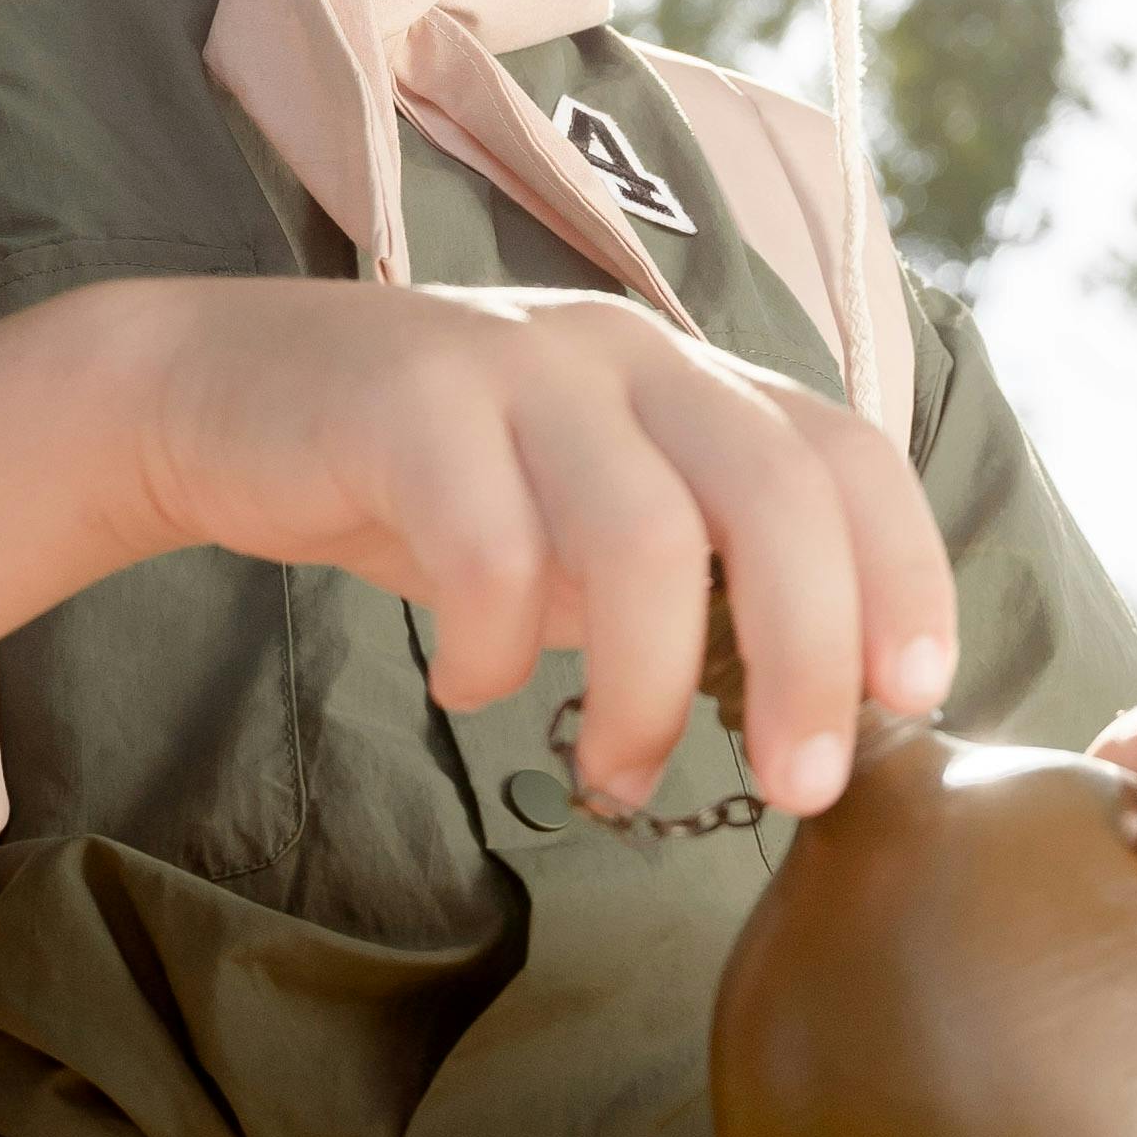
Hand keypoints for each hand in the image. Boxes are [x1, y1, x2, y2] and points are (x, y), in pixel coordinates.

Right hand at [114, 276, 957, 814]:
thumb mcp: (587, 525)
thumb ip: (692, 582)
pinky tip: (466, 682)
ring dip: (646, 685)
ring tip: (615, 776)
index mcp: (692, 380)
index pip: (846, 454)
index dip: (904, 569)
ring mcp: (518, 364)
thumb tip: (815, 711)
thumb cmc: (433, 486)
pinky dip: (494, 646)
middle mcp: (625, 352)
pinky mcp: (407, 398)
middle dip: (810, 651)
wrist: (219, 397)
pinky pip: (488, 544)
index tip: (918, 696)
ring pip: (642, 530)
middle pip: (773, 490)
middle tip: (799, 784)